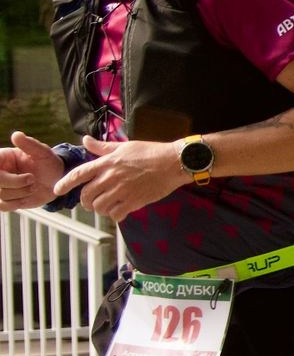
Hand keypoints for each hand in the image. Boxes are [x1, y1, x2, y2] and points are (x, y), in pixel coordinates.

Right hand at [0, 132, 63, 212]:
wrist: (57, 182)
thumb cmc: (49, 164)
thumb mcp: (43, 153)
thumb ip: (30, 145)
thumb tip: (16, 135)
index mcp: (2, 158)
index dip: (2, 173)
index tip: (19, 173)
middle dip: (16, 183)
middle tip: (33, 179)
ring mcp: (1, 186)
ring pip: (0, 195)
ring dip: (20, 193)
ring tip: (34, 186)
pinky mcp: (5, 199)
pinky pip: (3, 206)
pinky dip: (17, 203)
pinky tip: (28, 196)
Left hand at [56, 135, 186, 222]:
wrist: (174, 162)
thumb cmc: (151, 152)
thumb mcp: (124, 146)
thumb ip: (103, 147)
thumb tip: (85, 140)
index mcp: (106, 163)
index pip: (78, 175)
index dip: (65, 184)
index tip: (57, 191)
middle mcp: (110, 177)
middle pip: (86, 195)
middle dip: (86, 201)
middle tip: (91, 203)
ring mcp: (122, 190)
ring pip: (99, 207)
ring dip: (100, 209)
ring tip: (107, 207)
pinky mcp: (134, 201)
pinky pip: (115, 214)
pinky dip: (114, 215)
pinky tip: (120, 212)